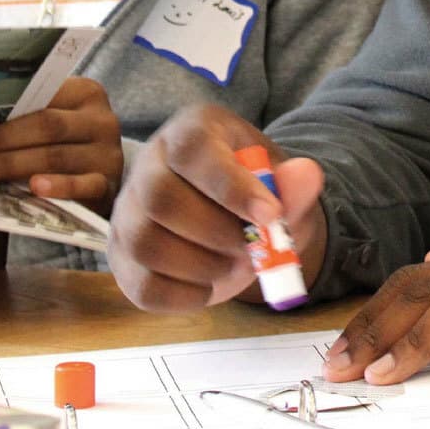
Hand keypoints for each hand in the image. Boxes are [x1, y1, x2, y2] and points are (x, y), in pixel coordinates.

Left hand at [0, 77, 123, 214]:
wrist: (102, 179)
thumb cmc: (67, 145)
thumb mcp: (55, 121)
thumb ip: (26, 118)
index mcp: (85, 93)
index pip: (40, 99)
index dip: (0, 116)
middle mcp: (101, 120)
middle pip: (46, 126)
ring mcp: (108, 154)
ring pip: (56, 157)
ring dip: (11, 166)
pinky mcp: (110, 185)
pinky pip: (83, 186)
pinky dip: (58, 187)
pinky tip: (34, 189)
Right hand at [110, 103, 325, 310]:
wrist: (235, 220)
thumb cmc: (256, 193)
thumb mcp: (283, 184)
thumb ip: (294, 185)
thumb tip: (307, 174)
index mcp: (191, 132)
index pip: (193, 149)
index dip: (230, 185)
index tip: (270, 215)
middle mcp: (149, 165)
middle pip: (161, 198)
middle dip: (217, 233)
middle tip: (253, 249)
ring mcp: (127, 212)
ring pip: (146, 243)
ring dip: (202, 266)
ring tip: (234, 266)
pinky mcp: (122, 258)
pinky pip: (143, 286)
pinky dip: (185, 296)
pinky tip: (210, 285)